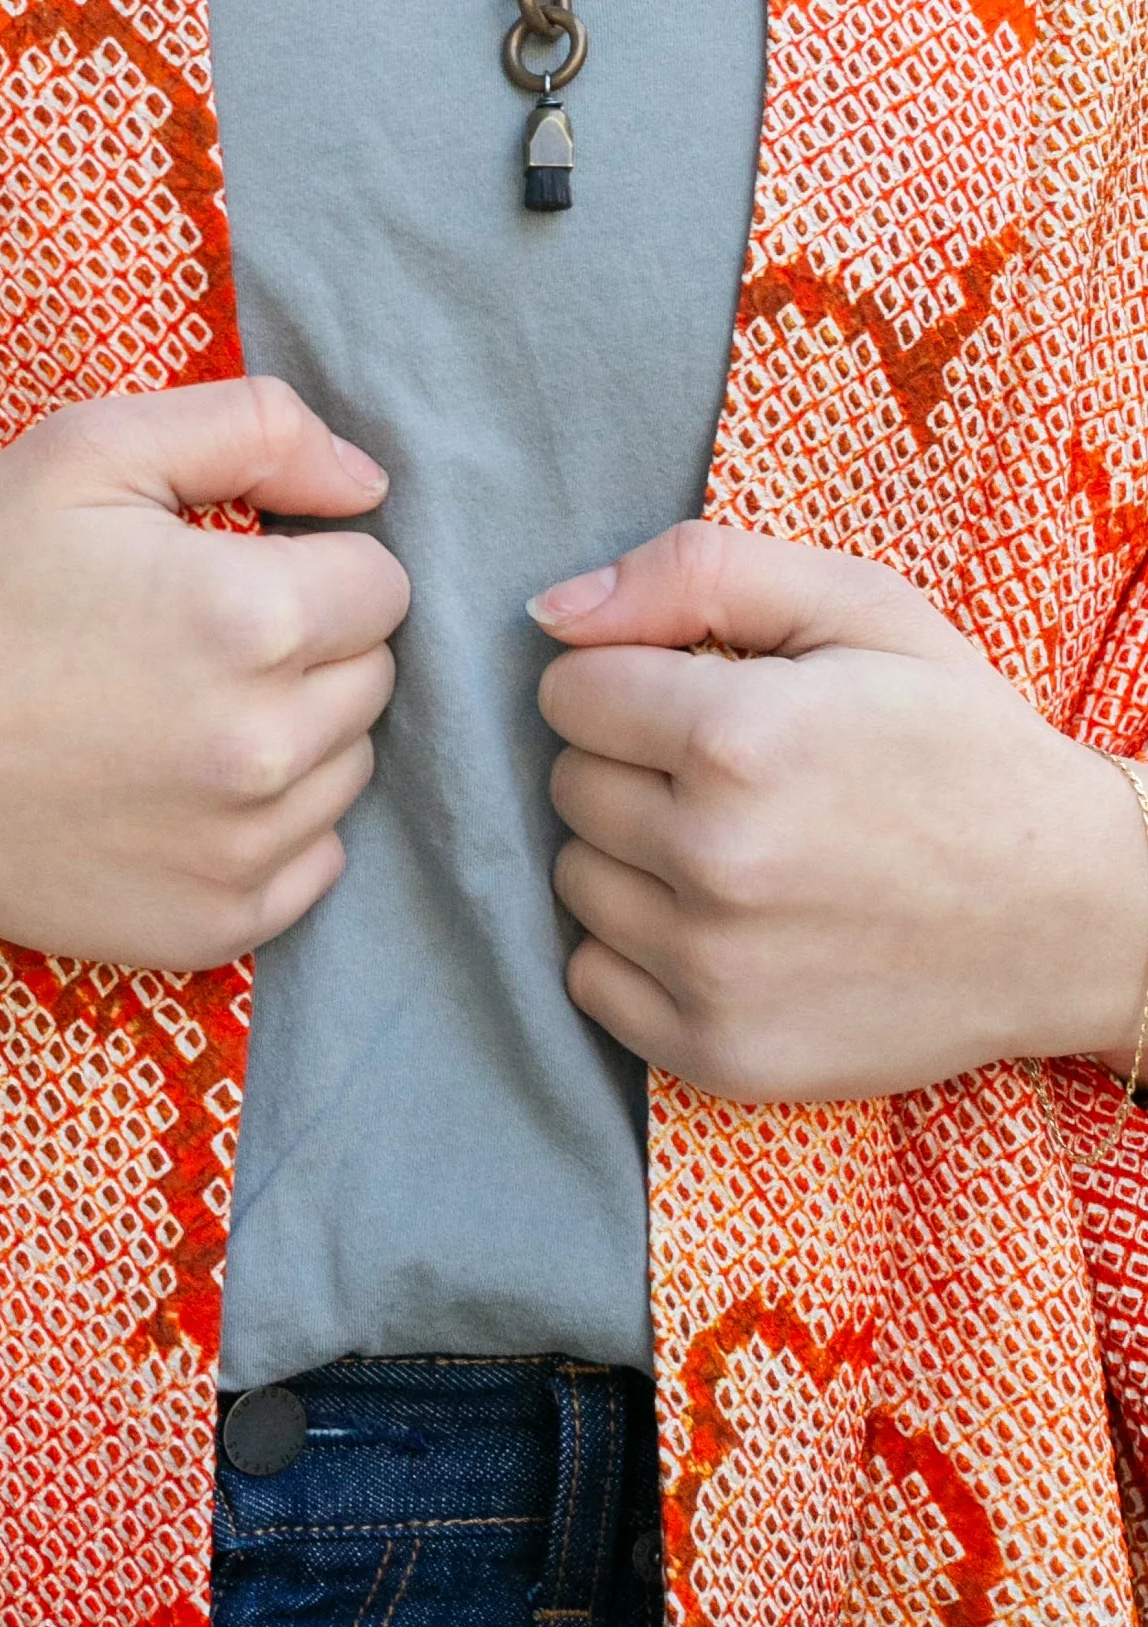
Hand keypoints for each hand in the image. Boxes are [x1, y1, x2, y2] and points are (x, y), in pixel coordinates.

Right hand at [0, 376, 408, 971]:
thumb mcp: (88, 450)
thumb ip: (253, 431)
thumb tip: (368, 484)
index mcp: (255, 619)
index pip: (382, 583)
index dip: (307, 562)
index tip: (222, 570)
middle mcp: (268, 747)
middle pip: (373, 679)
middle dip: (306, 647)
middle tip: (185, 639)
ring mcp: (243, 850)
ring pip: (346, 771)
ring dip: (292, 737)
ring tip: (170, 714)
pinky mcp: (213, 925)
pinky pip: (310, 865)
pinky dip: (262, 828)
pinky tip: (170, 791)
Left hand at [531, 521, 1147, 1101]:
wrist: (1077, 911)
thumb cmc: (959, 741)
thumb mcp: (857, 608)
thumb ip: (695, 574)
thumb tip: (548, 612)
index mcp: (737, 739)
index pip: (568, 692)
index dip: (632, 684)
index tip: (704, 700)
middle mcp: (715, 861)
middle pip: (567, 785)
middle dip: (633, 766)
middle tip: (737, 778)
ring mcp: (713, 970)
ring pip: (575, 880)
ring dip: (634, 857)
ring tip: (744, 849)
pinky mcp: (719, 1052)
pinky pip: (590, 980)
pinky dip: (637, 951)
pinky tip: (727, 925)